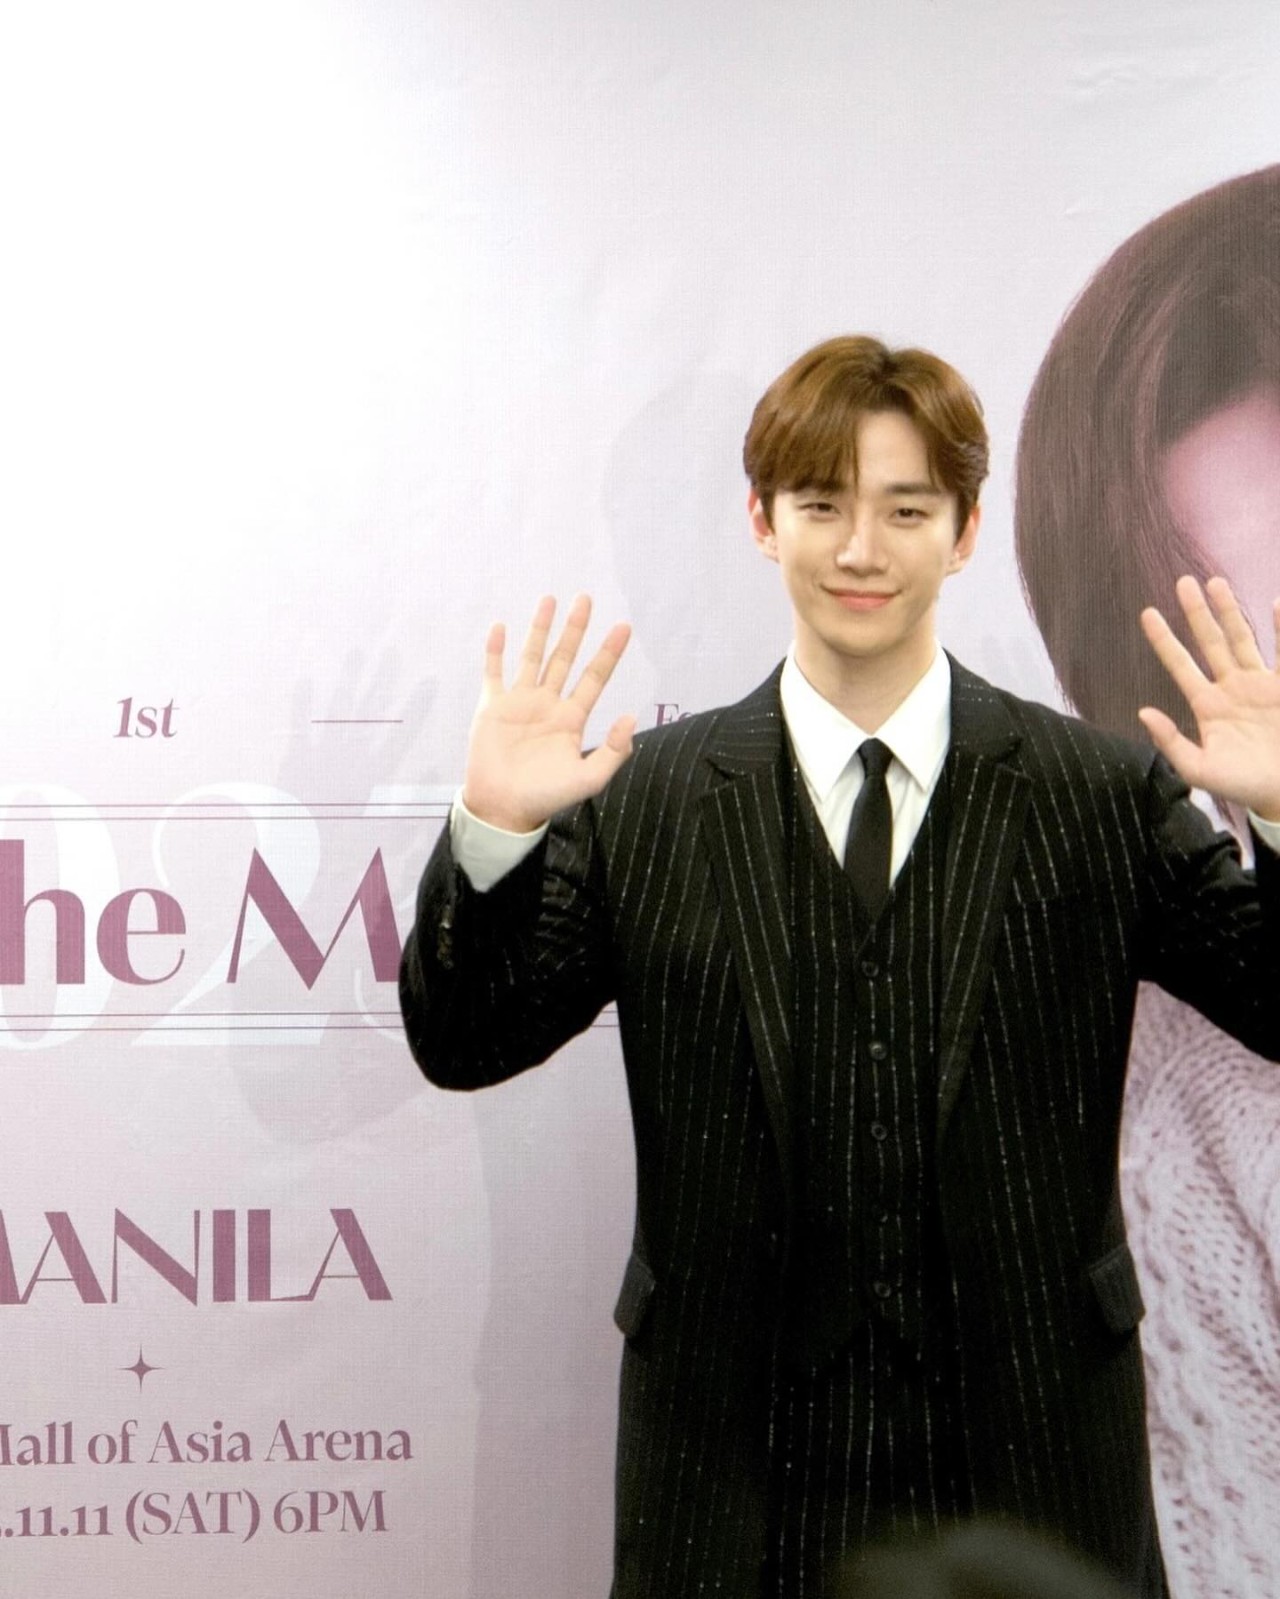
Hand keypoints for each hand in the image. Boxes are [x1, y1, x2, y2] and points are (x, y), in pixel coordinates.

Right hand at [462, 595, 634, 832]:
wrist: (503, 808)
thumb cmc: (546, 796)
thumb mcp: (589, 779)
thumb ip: (613, 751)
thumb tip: (631, 718)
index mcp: (572, 718)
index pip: (595, 678)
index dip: (609, 653)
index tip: (623, 627)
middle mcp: (548, 703)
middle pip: (565, 658)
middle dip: (575, 629)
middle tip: (586, 598)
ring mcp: (519, 702)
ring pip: (532, 657)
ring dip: (540, 629)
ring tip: (550, 600)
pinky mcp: (492, 706)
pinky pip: (494, 672)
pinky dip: (495, 650)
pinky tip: (500, 627)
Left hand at [1139, 575, 1279, 821]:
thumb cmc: (1241, 785)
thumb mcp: (1199, 770)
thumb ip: (1171, 743)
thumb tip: (1142, 713)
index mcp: (1206, 705)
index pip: (1180, 665)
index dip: (1164, 640)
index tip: (1147, 613)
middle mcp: (1230, 688)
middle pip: (1210, 642)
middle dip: (1196, 613)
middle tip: (1183, 582)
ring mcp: (1259, 684)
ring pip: (1241, 639)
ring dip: (1229, 611)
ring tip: (1215, 582)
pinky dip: (1279, 628)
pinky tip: (1276, 603)